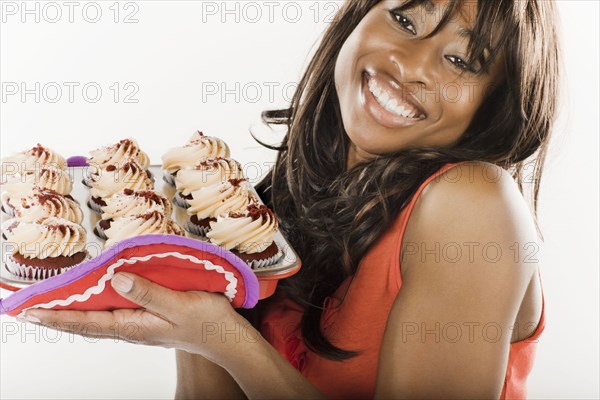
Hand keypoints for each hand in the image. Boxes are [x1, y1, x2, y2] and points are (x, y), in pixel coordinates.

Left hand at [21, 272, 255, 363]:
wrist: (224, 335)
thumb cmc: (205, 321)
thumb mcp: (179, 305)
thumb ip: (148, 293)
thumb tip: (116, 278)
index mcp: (134, 325)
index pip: (86, 322)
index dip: (57, 316)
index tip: (30, 312)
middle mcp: (130, 326)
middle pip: (84, 322)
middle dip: (56, 315)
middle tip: (28, 308)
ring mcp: (138, 323)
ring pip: (96, 318)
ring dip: (71, 311)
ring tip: (49, 304)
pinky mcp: (146, 317)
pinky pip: (111, 311)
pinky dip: (93, 305)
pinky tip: (91, 297)